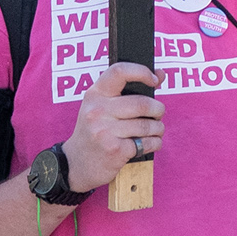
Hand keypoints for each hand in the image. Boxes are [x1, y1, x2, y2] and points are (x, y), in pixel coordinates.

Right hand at [63, 64, 164, 189]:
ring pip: (148, 125)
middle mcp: (98, 111)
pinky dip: (155, 143)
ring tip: (155, 131)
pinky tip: (150, 144)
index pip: (120, 71)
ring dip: (158, 128)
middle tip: (157, 114)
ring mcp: (105, 131)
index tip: (154, 79)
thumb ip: (128, 89)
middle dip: (158, 110)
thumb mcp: (102, 106)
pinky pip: (147, 143)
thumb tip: (160, 74)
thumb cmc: (94, 131)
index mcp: (95, 94)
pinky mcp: (115, 150)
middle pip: (142, 103)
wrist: (75, 164)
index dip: (142, 72)